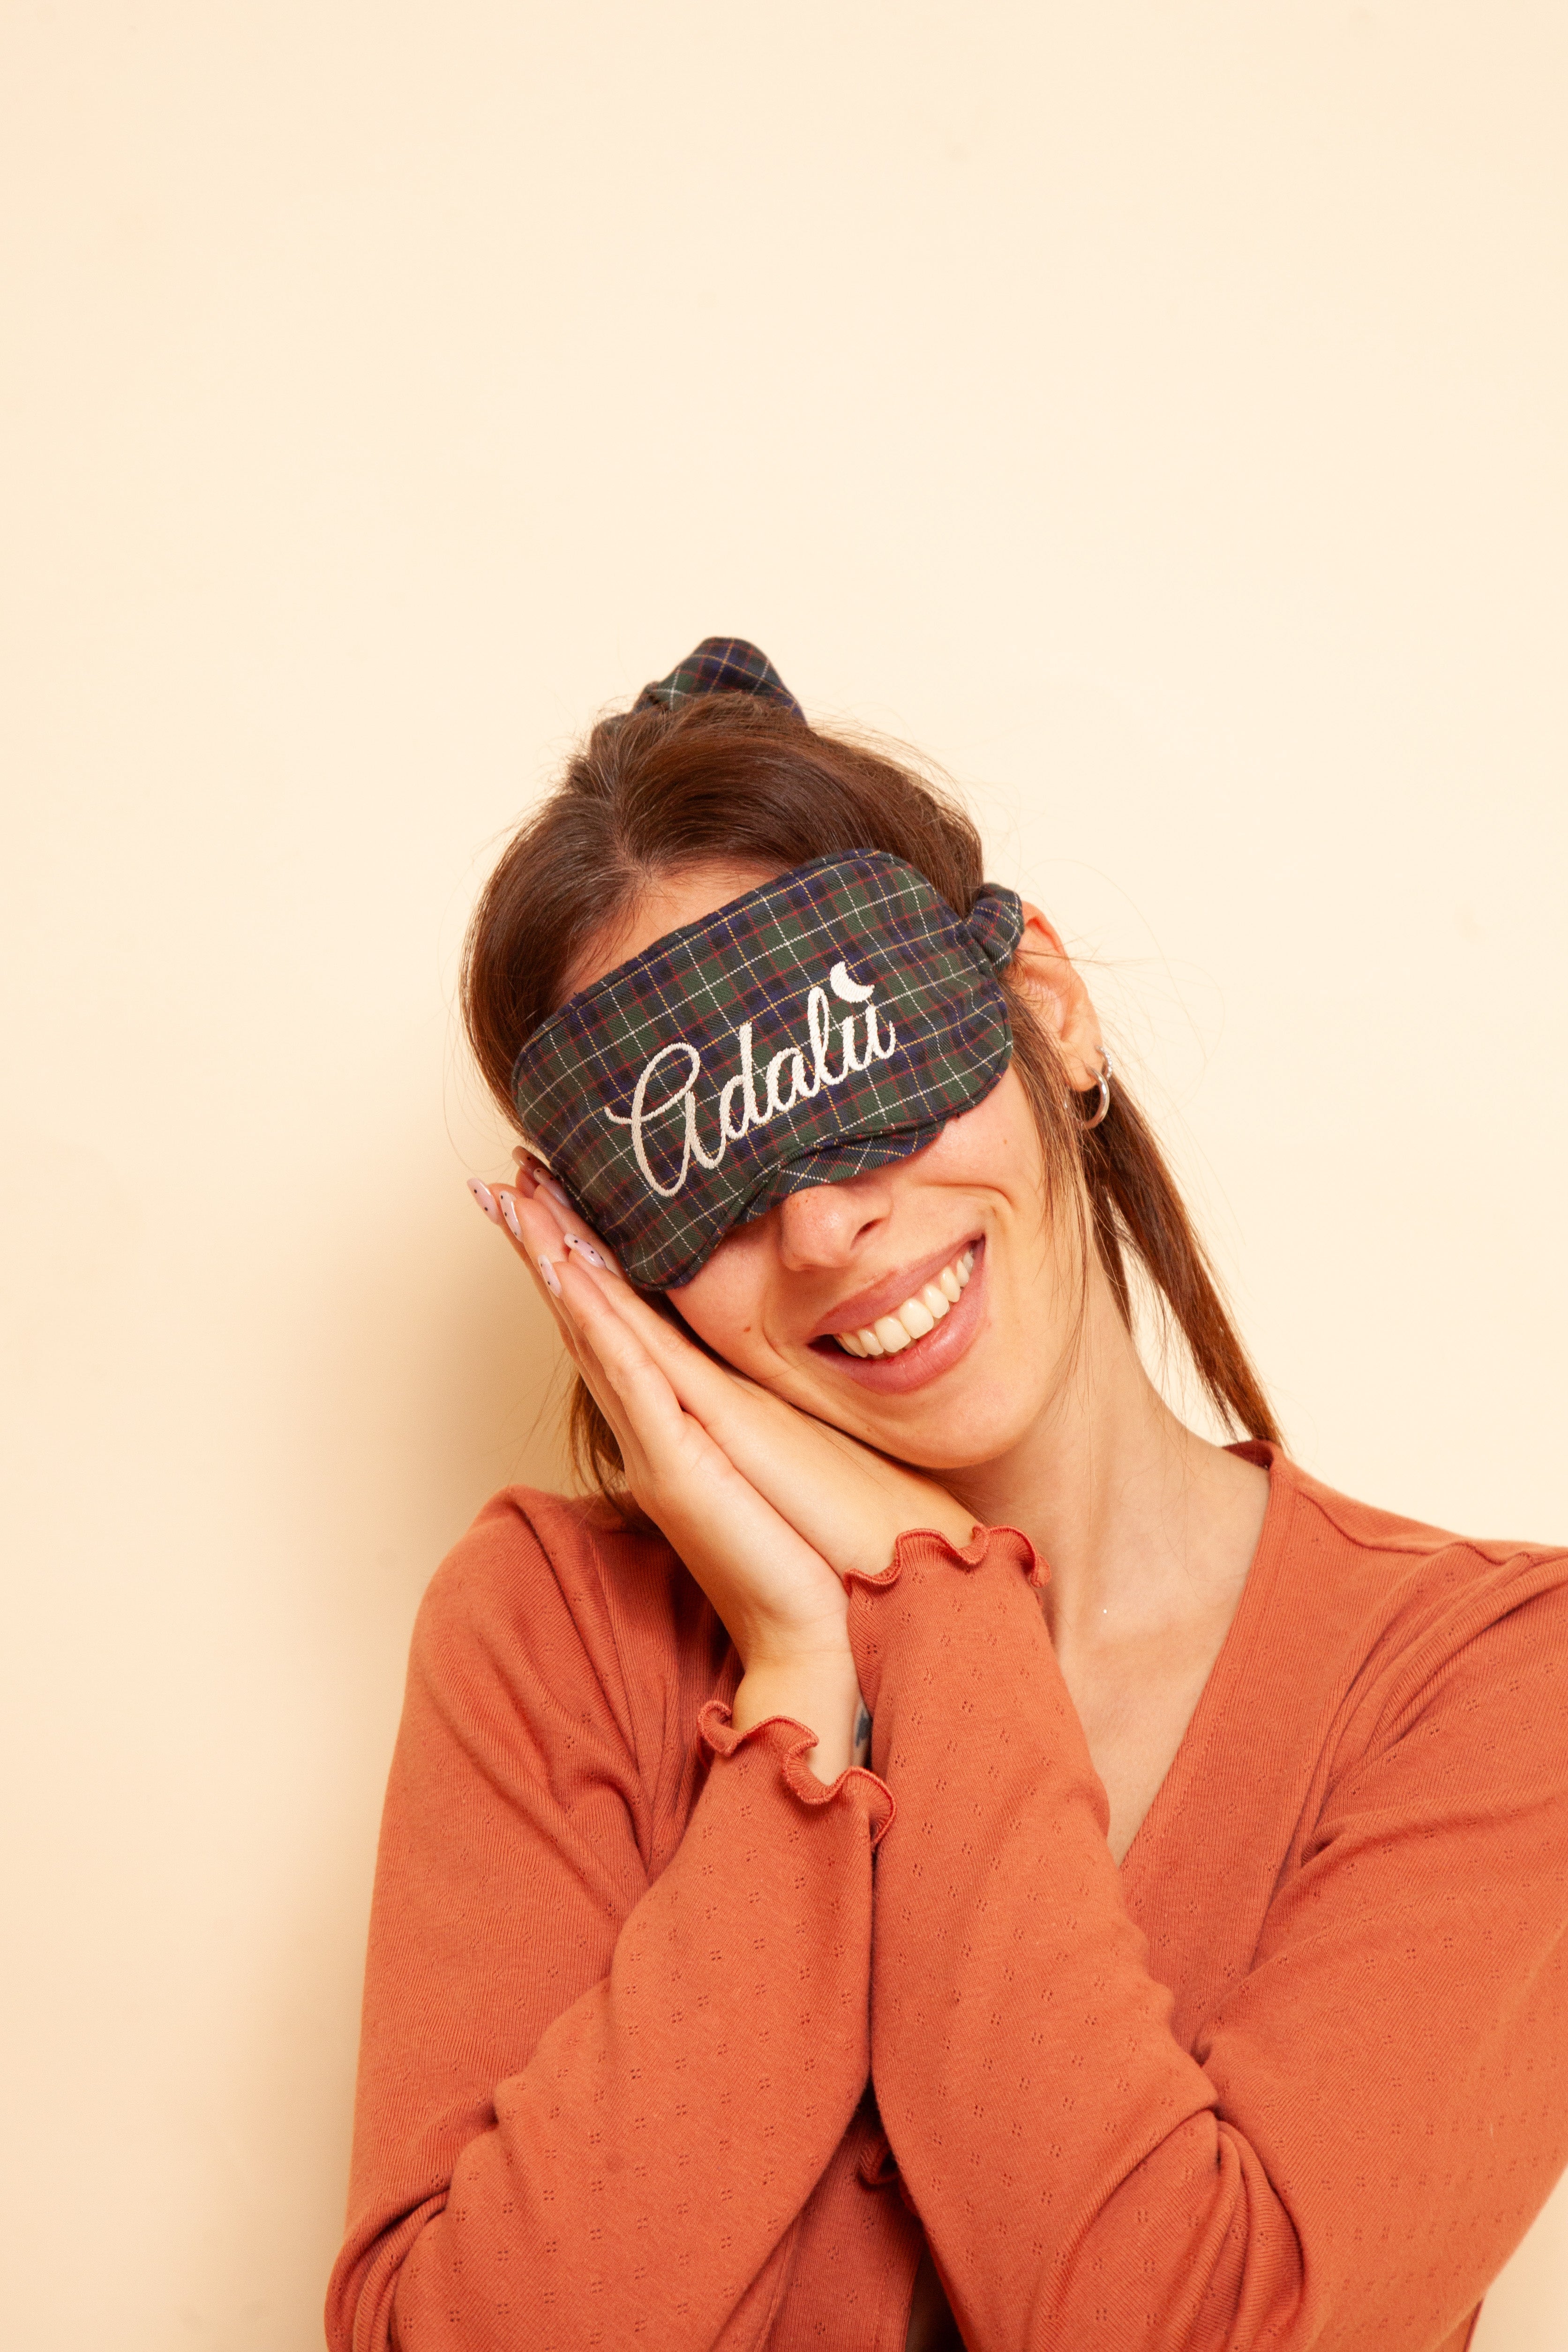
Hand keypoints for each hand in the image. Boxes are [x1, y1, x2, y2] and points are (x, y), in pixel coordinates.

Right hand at [475, 1164, 976, 1777]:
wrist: (825, 1630)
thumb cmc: (819, 1546)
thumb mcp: (781, 1451)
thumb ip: (753, 1413)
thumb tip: (761, 1368)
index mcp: (677, 1423)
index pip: (615, 1323)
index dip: (579, 1256)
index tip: (551, 1195)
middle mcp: (653, 1430)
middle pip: (584, 1317)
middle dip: (542, 1243)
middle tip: (503, 1176)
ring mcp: (657, 1446)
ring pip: (592, 1335)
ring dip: (552, 1264)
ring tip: (515, 1201)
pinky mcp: (676, 1464)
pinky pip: (626, 1375)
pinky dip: (595, 1320)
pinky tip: (568, 1273)